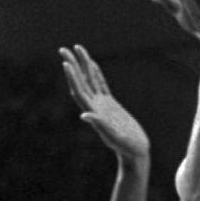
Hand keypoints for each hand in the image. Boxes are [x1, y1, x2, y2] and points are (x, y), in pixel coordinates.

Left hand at [59, 44, 149, 164]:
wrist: (135, 152)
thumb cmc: (127, 146)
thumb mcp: (114, 136)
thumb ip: (100, 125)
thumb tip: (84, 115)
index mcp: (94, 113)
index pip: (80, 91)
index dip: (72, 77)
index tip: (66, 62)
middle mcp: (95, 107)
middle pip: (81, 82)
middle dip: (72, 65)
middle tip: (63, 49)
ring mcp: (102, 105)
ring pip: (90, 81)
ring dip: (82, 65)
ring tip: (77, 49)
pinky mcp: (111, 105)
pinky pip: (101, 85)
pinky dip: (96, 74)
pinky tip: (92, 64)